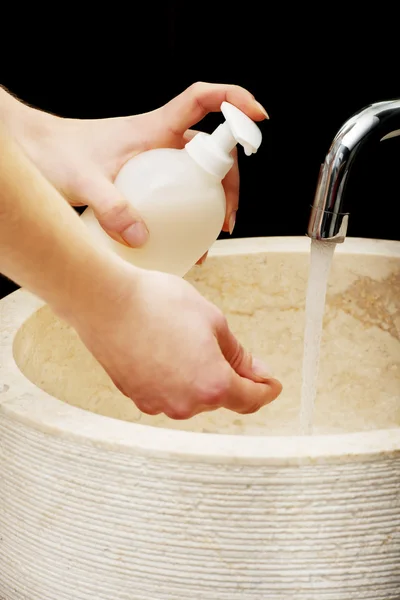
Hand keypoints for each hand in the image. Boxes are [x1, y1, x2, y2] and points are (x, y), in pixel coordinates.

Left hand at [12, 82, 268, 255]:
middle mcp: (159, 142)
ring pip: (197, 176)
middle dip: (229, 181)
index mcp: (153, 127)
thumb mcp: (82, 182)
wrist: (36, 153)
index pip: (203, 100)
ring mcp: (154, 162)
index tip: (259, 120)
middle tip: (227, 220)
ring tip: (211, 238)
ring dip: (212, 203)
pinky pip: (178, 194)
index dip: (235, 102)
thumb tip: (143, 239)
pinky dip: (187, 215)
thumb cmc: (55, 154)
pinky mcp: (146, 180)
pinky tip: (183, 243)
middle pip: (211, 151)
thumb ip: (111, 208)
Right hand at [73, 264, 281, 418]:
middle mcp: (185, 404)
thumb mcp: (212, 321)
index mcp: (212, 386)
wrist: (105, 301)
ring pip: (192, 396)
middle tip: (224, 347)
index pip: (250, 399)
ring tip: (187, 342)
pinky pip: (167, 392)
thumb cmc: (156, 304)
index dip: (265, 390)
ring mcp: (158, 403)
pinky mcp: (136, 396)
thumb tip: (256, 372)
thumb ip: (238, 354)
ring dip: (198, 377)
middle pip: (220, 397)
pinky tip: (167, 351)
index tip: (270, 384)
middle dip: (229, 376)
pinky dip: (175, 377)